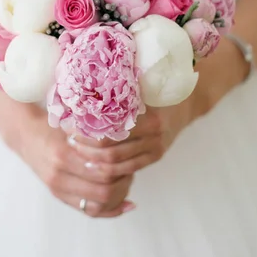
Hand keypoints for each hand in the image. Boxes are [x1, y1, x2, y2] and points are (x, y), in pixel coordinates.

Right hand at [0, 100, 135, 217]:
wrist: (26, 136)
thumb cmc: (52, 126)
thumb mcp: (71, 124)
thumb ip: (93, 133)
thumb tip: (124, 137)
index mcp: (63, 154)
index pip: (102, 171)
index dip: (121, 167)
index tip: (130, 156)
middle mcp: (59, 175)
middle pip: (102, 191)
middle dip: (123, 183)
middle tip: (131, 169)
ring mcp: (58, 189)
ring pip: (98, 205)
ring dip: (118, 196)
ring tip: (127, 182)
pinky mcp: (59, 196)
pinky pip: (89, 211)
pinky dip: (109, 211)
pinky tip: (125, 203)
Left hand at [74, 99, 195, 178]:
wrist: (187, 101)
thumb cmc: (157, 88)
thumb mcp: (140, 85)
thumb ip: (117, 91)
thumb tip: (81, 92)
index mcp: (149, 117)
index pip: (110, 131)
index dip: (87, 131)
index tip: (70, 125)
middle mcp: (154, 135)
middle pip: (111, 151)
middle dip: (86, 148)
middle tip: (69, 140)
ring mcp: (155, 149)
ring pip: (117, 165)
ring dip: (93, 161)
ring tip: (76, 152)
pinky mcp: (155, 157)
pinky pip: (128, 170)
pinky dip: (108, 170)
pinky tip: (94, 164)